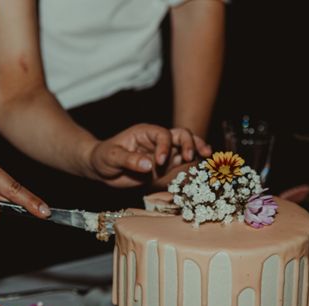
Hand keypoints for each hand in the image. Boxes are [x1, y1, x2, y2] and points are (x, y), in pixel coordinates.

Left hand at [87, 124, 210, 187]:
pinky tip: (201, 167)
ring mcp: (163, 153)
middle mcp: (157, 141)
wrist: (101, 169)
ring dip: (197, 149)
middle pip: (180, 135)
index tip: (158, 162)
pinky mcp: (164, 166)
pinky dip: (192, 164)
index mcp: (145, 133)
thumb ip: (129, 160)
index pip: (163, 135)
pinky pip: (181, 163)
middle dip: (189, 143)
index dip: (165, 146)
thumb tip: (148, 165)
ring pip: (185, 147)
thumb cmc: (103, 157)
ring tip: (207, 155)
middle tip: (191, 157)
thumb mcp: (111, 157)